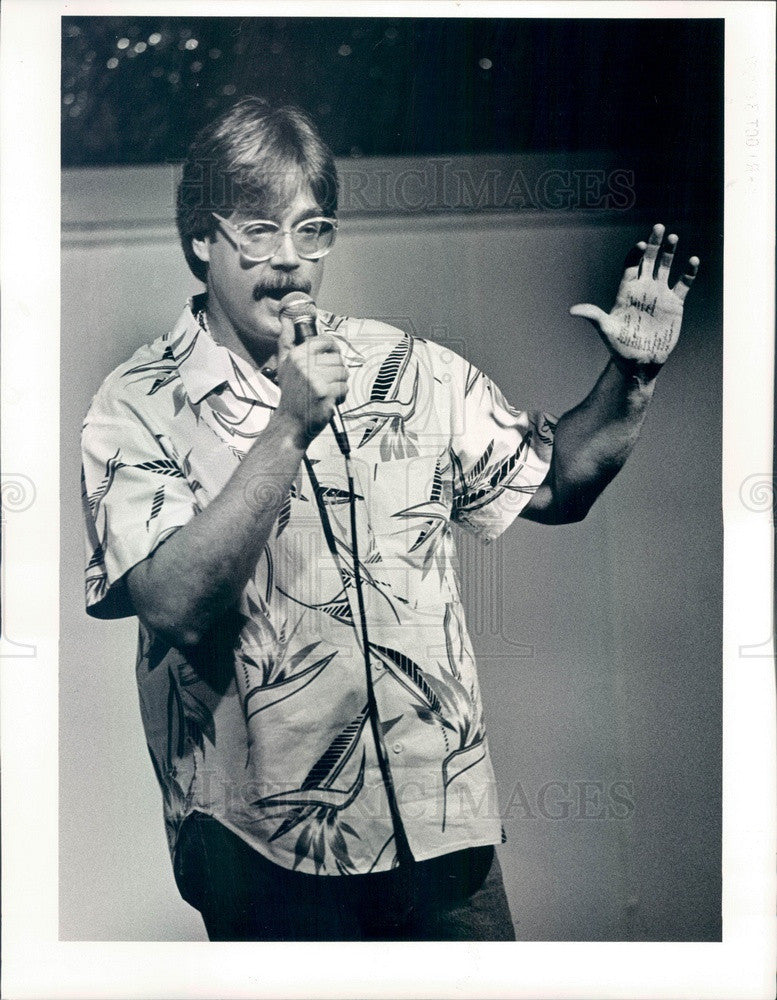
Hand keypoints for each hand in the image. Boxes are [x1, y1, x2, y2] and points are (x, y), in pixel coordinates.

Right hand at [274, 331, 347, 447]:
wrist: (290, 423)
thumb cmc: (291, 394)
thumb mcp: (284, 365)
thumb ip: (286, 341)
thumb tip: (286, 319)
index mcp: (297, 355)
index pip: (325, 341)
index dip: (333, 349)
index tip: (331, 358)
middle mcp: (304, 365)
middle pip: (337, 359)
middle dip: (336, 372)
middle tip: (326, 382)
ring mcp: (315, 379)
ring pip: (343, 373)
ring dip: (339, 384)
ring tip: (327, 391)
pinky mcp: (325, 394)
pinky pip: (344, 388)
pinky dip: (340, 396)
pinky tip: (329, 401)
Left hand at [569, 224, 698, 376]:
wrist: (639, 362)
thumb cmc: (619, 347)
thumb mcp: (606, 330)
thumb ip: (593, 316)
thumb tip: (572, 311)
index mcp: (626, 291)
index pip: (630, 265)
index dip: (636, 254)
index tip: (642, 245)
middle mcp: (643, 289)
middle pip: (649, 260)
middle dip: (654, 244)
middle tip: (660, 227)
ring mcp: (659, 295)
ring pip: (666, 268)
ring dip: (670, 253)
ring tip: (674, 238)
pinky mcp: (674, 304)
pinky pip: (683, 284)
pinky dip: (688, 273)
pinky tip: (693, 261)